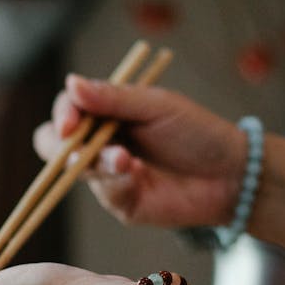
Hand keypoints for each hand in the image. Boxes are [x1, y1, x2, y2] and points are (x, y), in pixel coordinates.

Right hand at [33, 75, 245, 227]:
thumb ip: (113, 98)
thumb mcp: (157, 106)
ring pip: (75, 170)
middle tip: (80, 150)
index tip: (70, 124)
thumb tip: (70, 83)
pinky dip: (117, 181)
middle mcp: (100, 143)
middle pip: (54, 145)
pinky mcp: (118, 201)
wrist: (230, 174)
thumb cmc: (198, 133)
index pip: (66, 110)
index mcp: (108, 114)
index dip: (62, 115)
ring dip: (97, 162)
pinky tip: (138, 175)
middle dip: (62, 147)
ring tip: (126, 160)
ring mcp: (106, 174)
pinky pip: (102, 192)